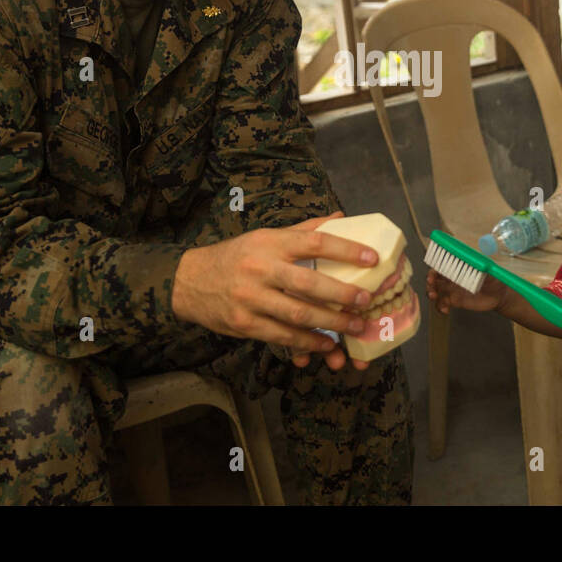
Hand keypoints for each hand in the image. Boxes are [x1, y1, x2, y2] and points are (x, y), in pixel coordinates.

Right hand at [172, 212, 377, 369]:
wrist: (189, 281)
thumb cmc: (236, 256)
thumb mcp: (265, 236)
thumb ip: (303, 230)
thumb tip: (340, 217)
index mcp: (269, 242)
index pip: (314, 242)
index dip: (346, 250)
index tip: (372, 258)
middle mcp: (260, 268)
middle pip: (309, 283)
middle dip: (342, 294)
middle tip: (366, 301)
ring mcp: (251, 298)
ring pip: (298, 314)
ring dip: (331, 323)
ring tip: (355, 327)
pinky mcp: (245, 324)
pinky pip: (282, 336)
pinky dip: (308, 342)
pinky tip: (327, 344)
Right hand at [426, 267, 505, 314]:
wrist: (498, 297)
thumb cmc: (494, 280)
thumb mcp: (490, 272)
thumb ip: (481, 268)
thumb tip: (476, 261)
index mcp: (459, 269)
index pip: (442, 265)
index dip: (435, 268)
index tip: (433, 273)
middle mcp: (453, 278)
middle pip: (434, 278)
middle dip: (429, 281)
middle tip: (431, 284)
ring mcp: (452, 290)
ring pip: (435, 290)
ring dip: (431, 293)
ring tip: (434, 297)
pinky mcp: (455, 302)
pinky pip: (442, 304)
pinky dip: (440, 307)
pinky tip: (445, 310)